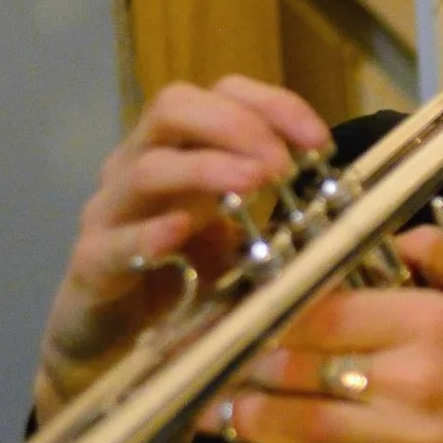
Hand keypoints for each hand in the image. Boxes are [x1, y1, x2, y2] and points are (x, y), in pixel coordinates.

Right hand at [35, 77, 331, 422]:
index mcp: (182, 152)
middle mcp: (141, 167)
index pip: (222, 94)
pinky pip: (115, 240)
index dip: (273, 104)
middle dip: (236, 124)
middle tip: (281, 162)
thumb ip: (283, 219)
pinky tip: (181, 234)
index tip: (319, 140)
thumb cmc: (186, 286)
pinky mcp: (92, 263)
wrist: (116, 348)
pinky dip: (150, 233)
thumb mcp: (243, 244)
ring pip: (148, 167)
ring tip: (253, 182)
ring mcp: (112, 212)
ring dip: (206, 169)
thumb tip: (351, 207)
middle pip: (175, 106)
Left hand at [224, 226, 442, 442]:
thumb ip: (440, 256)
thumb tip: (393, 234)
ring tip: (223, 412)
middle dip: (246, 366)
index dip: (269, 314)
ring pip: (302, 428)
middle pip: (298, 368)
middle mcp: (413, 379)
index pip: (321, 311)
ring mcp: (408, 441)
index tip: (241, 314)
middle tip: (213, 362)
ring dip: (253, 421)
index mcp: (429, 322)